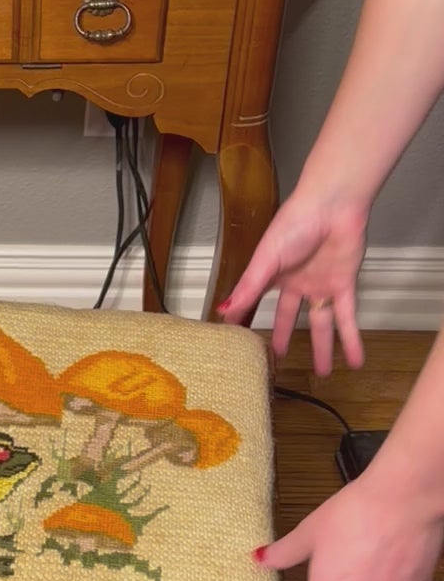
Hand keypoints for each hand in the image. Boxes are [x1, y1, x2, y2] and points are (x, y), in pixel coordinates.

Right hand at [218, 189, 367, 374]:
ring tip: (323, 374)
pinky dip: (351, 340)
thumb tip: (224, 311)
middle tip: (279, 361)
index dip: (249, 320)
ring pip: (321, 325)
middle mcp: (297, 283)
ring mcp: (321, 285)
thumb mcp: (265, 260)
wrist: (331, 206)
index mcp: (274, 275)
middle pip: (290, 318)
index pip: (258, 303)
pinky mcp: (344, 285)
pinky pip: (348, 319)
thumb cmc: (295, 223)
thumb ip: (249, 288)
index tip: (240, 340)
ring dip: (322, 349)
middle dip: (285, 338)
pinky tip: (355, 361)